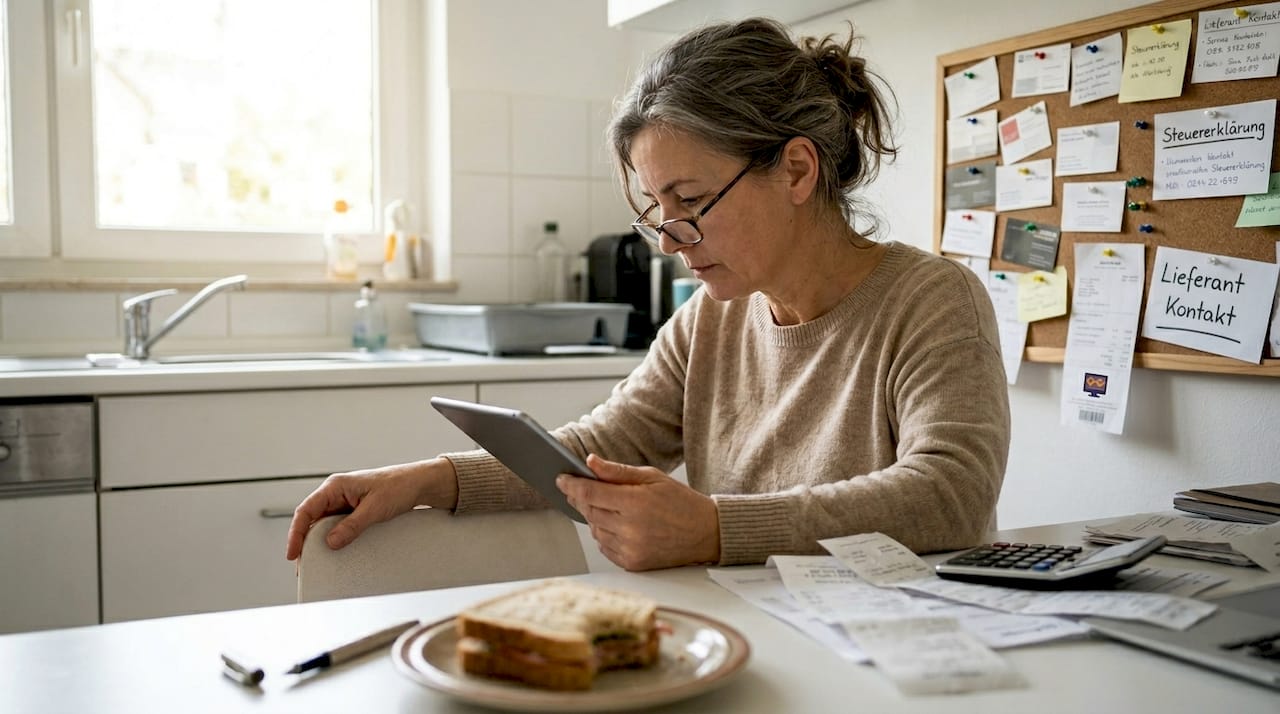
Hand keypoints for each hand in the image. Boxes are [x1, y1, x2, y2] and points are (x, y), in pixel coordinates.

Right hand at [284, 457, 458, 560]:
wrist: (417, 484)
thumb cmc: (398, 487)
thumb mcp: (374, 509)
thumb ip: (352, 526)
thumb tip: (331, 542)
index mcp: (335, 486)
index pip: (306, 510)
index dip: (296, 532)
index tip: (293, 552)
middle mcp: (335, 492)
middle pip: (310, 519)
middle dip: (304, 541)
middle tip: (303, 564)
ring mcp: (343, 501)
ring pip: (322, 523)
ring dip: (318, 541)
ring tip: (315, 561)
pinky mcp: (352, 510)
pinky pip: (335, 525)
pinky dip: (331, 538)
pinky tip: (333, 550)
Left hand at [557, 454, 719, 570]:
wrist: (706, 534)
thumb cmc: (681, 503)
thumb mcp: (652, 477)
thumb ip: (617, 471)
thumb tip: (590, 462)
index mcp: (636, 503)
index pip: (591, 493)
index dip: (572, 485)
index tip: (561, 479)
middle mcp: (631, 529)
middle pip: (589, 511)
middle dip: (581, 499)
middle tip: (580, 489)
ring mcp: (631, 549)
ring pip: (594, 530)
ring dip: (595, 517)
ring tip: (613, 508)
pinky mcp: (632, 564)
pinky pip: (605, 547)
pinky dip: (606, 535)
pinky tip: (620, 526)